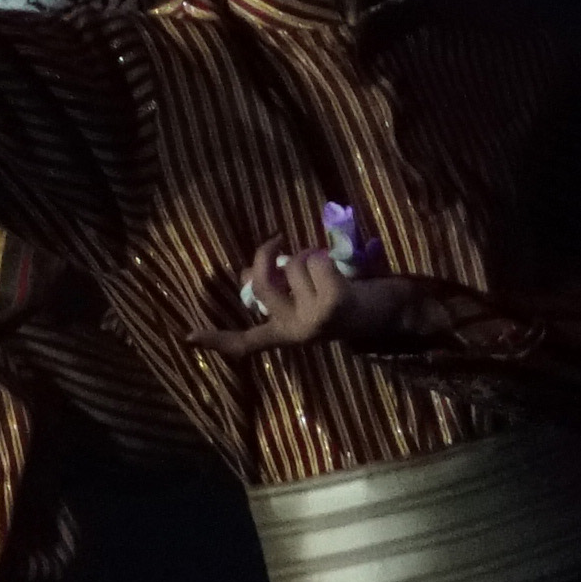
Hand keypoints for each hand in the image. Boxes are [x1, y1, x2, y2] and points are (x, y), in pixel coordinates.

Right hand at [198, 241, 467, 354]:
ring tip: (333, 272)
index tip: (186, 338)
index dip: (216, 340)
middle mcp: (296, 332)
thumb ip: (277, 288)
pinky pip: (317, 262)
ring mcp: (313, 322)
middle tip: (278, 240)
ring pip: (296, 265)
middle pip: (262, 281)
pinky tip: (344, 272)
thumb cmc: (347, 300)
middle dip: (269, 253)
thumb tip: (243, 270)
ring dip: (312, 256)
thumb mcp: (307, 298)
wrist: (394, 314)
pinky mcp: (332, 306)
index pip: (245, 342)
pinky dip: (329, 257)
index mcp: (286, 335)